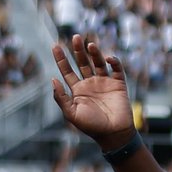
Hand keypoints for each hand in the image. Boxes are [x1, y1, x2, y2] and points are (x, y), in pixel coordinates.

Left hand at [51, 34, 134, 148]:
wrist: (113, 134)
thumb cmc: (91, 126)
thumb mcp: (71, 114)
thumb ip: (61, 97)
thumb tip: (52, 79)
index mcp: (77, 90)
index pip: (67, 71)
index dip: (61, 59)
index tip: (55, 46)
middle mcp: (90, 83)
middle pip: (82, 62)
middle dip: (78, 50)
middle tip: (75, 37)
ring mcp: (104, 82)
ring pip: (98, 62)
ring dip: (94, 53)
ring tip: (90, 45)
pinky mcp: (118, 83)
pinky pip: (116, 68)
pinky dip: (113, 61)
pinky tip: (108, 58)